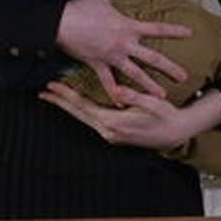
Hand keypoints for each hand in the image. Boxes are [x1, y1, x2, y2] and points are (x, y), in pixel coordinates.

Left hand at [39, 81, 220, 149]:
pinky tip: (75, 104)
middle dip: (60, 102)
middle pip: (77, 113)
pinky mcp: (114, 133)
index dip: (66, 95)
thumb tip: (117, 90)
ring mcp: (110, 134)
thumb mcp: (153, 104)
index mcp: (114, 122)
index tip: (52, 86)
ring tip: (54, 96)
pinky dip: (80, 110)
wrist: (177, 134)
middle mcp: (108, 131)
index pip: (83, 107)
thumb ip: (134, 96)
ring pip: (83, 117)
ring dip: (68, 107)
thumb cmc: (166, 117)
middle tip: (43, 91)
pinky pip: (91, 120)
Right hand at [55, 0, 191, 100]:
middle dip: (169, 68)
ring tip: (162, 95)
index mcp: (127, 26)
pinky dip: (115, 93)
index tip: (189, 34)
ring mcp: (112, 56)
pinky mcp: (98, 64)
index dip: (174, 31)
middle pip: (152, 58)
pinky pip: (108, 82)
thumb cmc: (80, 8)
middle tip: (184, 77)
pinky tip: (122, 104)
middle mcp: (124, 43)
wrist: (60, 22)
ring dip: (149, 85)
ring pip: (135, 74)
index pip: (156, 29)